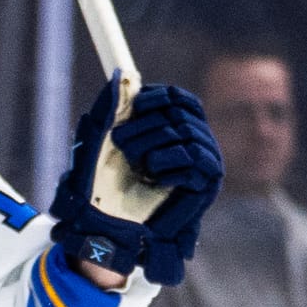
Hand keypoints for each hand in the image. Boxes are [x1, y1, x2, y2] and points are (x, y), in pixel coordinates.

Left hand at [51, 79, 223, 287]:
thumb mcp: (100, 144)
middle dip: (148, 123)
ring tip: (135, 162)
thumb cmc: (104, 189)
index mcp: (176, 130)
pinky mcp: (206, 184)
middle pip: (183, 114)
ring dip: (155, 143)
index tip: (132, 105)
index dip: (158, 96)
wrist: (112, 230)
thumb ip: (109, 110)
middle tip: (119, 143)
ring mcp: (204, 163)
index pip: (179, 99)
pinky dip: (171, 162)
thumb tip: (121, 76)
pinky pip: (196, 160)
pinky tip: (153, 174)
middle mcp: (195, 143)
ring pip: (188, 134)